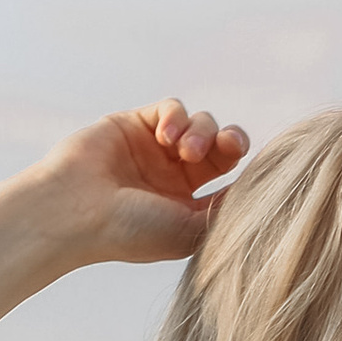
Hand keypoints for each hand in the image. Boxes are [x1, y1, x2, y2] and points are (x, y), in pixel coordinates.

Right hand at [29, 97, 251, 268]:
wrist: (76, 212)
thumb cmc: (132, 231)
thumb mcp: (192, 231)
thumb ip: (228, 213)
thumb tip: (265, 193)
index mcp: (189, 209)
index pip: (232, 182)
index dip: (250, 171)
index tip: (260, 171)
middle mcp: (174, 178)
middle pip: (221, 148)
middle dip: (232, 142)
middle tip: (229, 147)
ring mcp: (154, 150)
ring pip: (200, 124)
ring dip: (201, 131)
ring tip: (184, 150)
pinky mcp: (134, 124)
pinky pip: (171, 108)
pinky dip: (177, 116)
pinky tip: (167, 135)